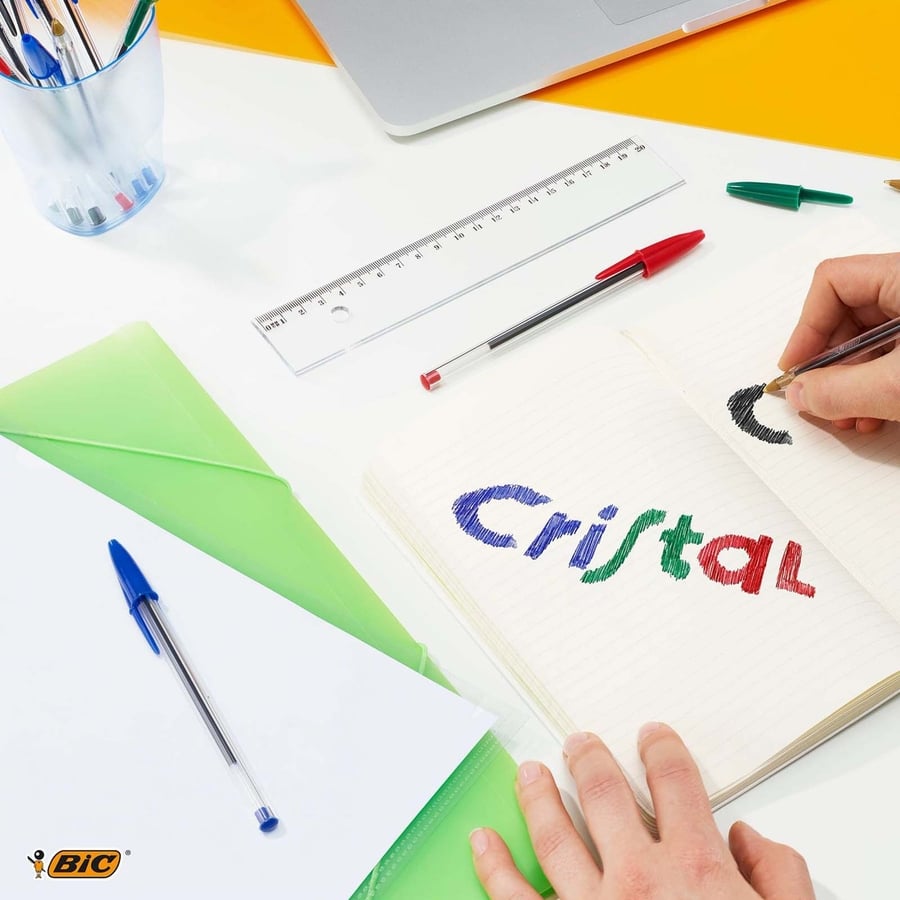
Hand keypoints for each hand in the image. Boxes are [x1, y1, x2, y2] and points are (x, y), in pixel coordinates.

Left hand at [470, 724, 813, 898]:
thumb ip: (779, 876)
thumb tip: (752, 838)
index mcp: (696, 871)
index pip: (675, 784)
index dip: (663, 752)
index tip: (653, 738)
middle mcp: (638, 880)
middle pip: (604, 794)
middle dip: (590, 761)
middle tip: (578, 744)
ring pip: (554, 833)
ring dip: (538, 796)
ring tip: (530, 772)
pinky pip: (513, 897)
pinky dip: (493, 865)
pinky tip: (483, 842)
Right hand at [778, 252, 899, 431]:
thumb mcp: (899, 385)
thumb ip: (842, 391)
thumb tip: (800, 395)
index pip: (833, 282)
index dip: (807, 326)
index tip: (796, 366)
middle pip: (847, 315)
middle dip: (827, 364)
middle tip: (818, 397)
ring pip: (869, 341)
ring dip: (849, 383)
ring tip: (849, 417)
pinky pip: (892, 356)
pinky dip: (875, 387)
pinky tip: (874, 416)